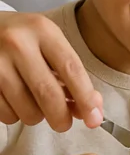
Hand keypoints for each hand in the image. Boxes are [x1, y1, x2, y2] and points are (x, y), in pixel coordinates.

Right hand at [0, 12, 102, 130]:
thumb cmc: (23, 38)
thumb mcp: (48, 43)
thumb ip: (70, 73)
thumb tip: (91, 108)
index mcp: (43, 30)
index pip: (71, 69)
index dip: (86, 98)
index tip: (94, 118)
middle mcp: (18, 44)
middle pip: (48, 93)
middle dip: (61, 117)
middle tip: (64, 123)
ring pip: (26, 109)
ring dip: (36, 117)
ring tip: (35, 104)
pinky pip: (6, 114)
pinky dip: (16, 115)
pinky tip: (16, 101)